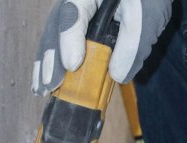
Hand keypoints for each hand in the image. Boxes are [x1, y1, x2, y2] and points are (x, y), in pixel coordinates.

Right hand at [32, 0, 173, 95]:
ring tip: (43, 89)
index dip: (69, 40)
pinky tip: (50, 83)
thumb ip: (132, 46)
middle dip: (51, 58)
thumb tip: (117, 77)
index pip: (73, 11)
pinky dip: (56, 64)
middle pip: (56, 27)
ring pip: (54, 36)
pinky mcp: (80, 26)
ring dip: (48, 65)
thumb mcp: (143, 18)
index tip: (72, 65)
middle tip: (49, 85)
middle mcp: (77, 0)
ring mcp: (76, 11)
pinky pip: (62, 43)